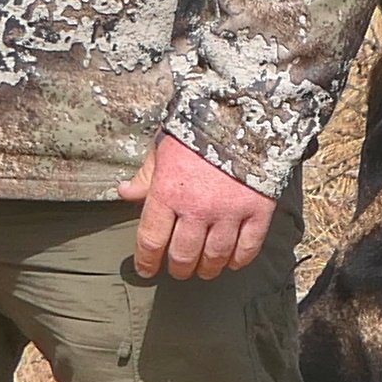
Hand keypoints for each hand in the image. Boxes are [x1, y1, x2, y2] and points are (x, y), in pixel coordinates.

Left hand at [119, 134, 274, 280]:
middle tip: (179, 270)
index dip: (146, 261)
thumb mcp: (163, 147)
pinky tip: (232, 261)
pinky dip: (238, 260)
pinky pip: (248, 247)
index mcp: (168, 192)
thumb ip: (145, 175)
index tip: (146, 269)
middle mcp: (197, 208)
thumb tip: (124, 193)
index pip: (151, 240)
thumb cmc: (199, 127)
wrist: (245, 111)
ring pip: (215, 256)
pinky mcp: (258, 211)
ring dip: (207, 268)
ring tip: (205, 270)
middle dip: (179, 268)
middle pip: (184, 255)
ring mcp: (229, 212)